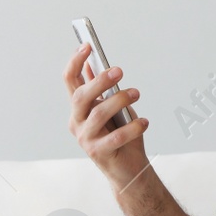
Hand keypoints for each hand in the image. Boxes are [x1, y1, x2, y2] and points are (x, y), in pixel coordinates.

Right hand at [63, 42, 149, 186]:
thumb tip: (97, 64)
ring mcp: (85, 139)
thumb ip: (103, 90)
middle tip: (119, 71)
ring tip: (136, 94)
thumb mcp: (114, 108)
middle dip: (99, 81)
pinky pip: (115, 137)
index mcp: (79, 108)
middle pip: (80, 96)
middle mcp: (77, 122)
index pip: (70, 80)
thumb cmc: (123, 136)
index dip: (75, 62)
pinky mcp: (98, 153)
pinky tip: (144, 122)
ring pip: (98, 114)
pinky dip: (132, 127)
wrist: (129, 170)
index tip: (87, 45)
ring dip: (119, 100)